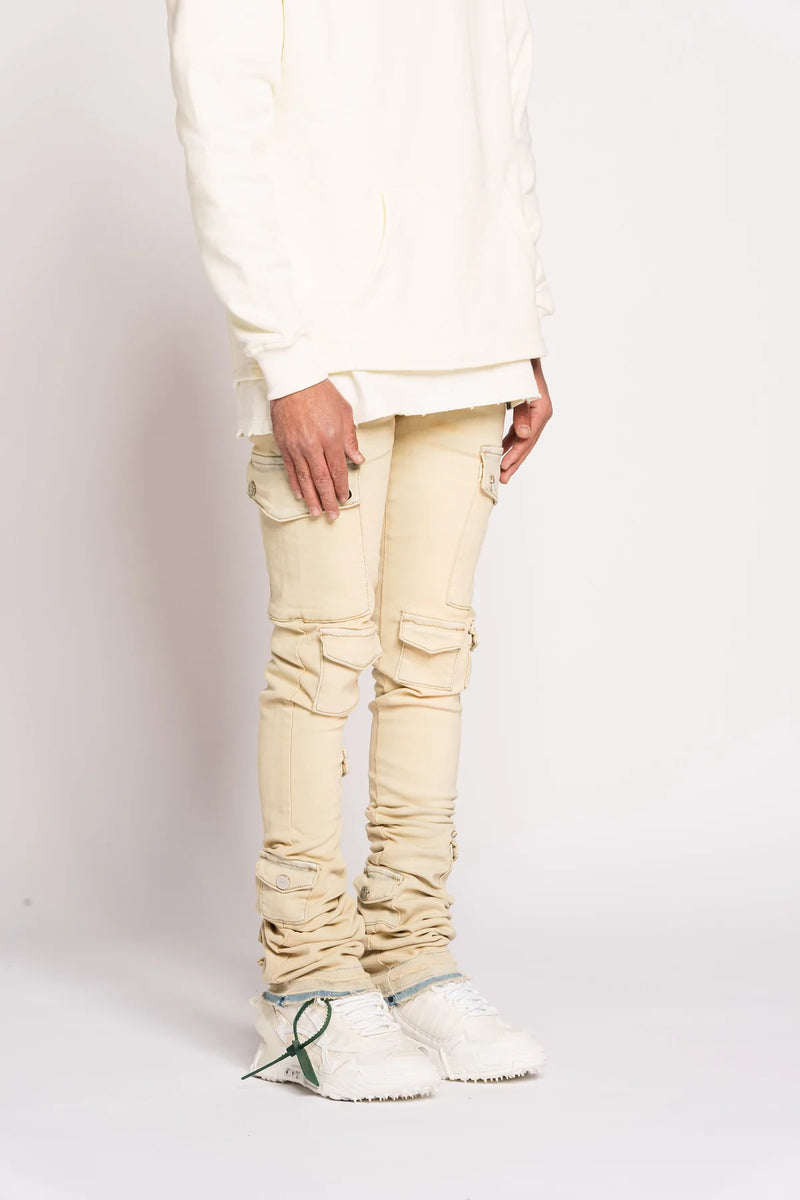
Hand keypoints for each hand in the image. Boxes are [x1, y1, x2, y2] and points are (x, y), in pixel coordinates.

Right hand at [270, 379, 363, 519]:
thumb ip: (350, 439)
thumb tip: (357, 460)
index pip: (338, 470)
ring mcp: (296, 447)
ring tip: (316, 512)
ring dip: (312, 498)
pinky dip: (296, 484)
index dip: (342, 487)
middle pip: (322, 480)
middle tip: (332, 515)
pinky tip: (301, 495)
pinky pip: (291, 470)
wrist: (294, 381)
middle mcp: (313, 446)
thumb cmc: (321, 393)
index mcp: (331, 438)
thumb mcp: (344, 412)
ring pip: (305, 479)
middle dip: (328, 500)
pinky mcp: (284, 445)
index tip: (345, 498)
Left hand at [500, 358, 552, 483]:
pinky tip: (502, 452)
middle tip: (503, 477)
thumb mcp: (520, 388)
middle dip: (514, 461)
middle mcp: (542, 413)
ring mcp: (536, 414)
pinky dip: (510, 442)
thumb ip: (522, 412)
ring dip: (512, 455)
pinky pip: (519, 432)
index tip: (505, 465)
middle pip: (528, 443)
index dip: (516, 453)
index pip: (528, 438)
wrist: (522, 352)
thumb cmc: (520, 367)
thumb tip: (524, 435)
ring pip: (524, 440)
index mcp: (542, 409)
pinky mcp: (528, 411)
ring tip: (502, 471)